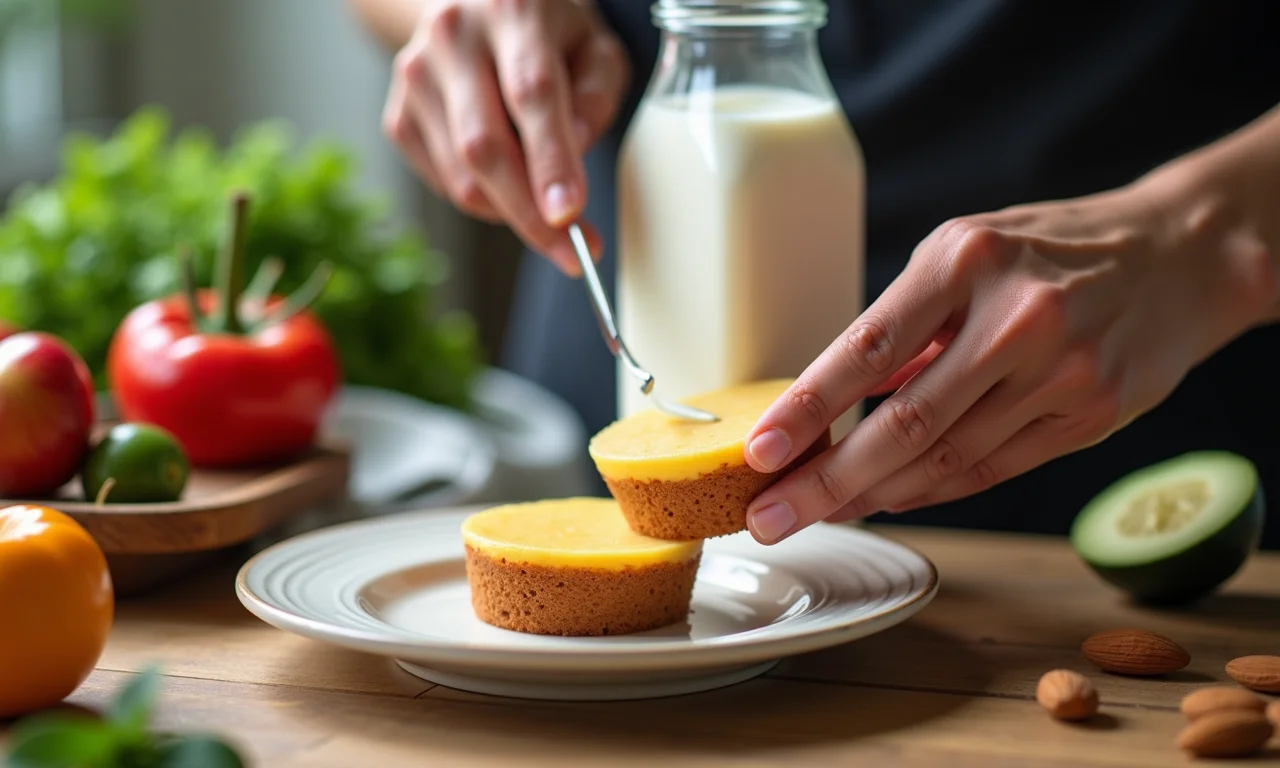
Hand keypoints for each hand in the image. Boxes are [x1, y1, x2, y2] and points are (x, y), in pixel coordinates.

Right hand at [381, 0, 628, 273]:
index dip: (550, 161)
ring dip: (511, 212)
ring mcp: (416, 75)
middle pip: (485, 146)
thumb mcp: (595, 49)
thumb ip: (596, 99)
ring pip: (462, 176)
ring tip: (545, 206)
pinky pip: (445, 184)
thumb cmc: (548, 34)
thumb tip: (570, 165)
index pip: (531, 93)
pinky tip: (508, 181)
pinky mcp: (398, 114)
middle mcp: (453, 36)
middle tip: (571, 251)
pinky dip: (484, 201)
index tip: (570, 216)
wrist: (474, 7)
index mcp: (512, 10)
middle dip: (530, 213)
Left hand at [739, 175, 1279, 543]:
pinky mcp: (1090, 414)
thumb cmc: (1050, 252)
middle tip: (771, 516)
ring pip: (945, 458)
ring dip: (871, 494)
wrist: (1181, 254)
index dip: (807, 408)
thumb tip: (834, 400)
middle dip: (826, 480)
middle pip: (903, 422)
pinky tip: (889, 499)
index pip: (867, 347)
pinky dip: (932, 491)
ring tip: (820, 511)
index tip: (760, 451)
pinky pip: (992, 469)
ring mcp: (1060, 371)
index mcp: (966, 260)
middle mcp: (1015, 316)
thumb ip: (907, 325)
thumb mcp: (969, 254)